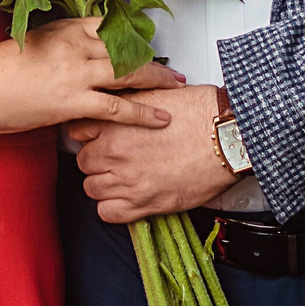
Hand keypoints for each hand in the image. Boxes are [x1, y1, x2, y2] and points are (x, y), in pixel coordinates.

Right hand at [0, 17, 179, 135]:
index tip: (149, 43)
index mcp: (63, 27)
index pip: (110, 24)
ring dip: (158, 80)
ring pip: (129, 72)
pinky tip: (160, 118)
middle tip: (173, 69)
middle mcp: (74, 44)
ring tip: (176, 87)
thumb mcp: (29, 44)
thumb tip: (77, 58)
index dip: (134, 35)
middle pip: (127, 47)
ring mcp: (74, 73)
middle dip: (154, 59)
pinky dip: (143, 113)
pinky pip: (117, 106)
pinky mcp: (71, 101)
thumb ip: (58, 47)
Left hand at [68, 83, 239, 222]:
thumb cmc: (200, 113)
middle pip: (83, 162)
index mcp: (116, 122)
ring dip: (103, 184)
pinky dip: (113, 208)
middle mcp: (116, 152)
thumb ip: (129, 99)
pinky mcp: (145, 203)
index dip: (89, 135)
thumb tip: (117, 98)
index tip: (97, 138)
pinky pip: (108, 213)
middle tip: (114, 158)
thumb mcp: (156, 92)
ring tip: (122, 178)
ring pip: (92, 188)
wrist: (227, 138)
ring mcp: (128, 180)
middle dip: (96, 160)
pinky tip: (126, 197)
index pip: (78, 131)